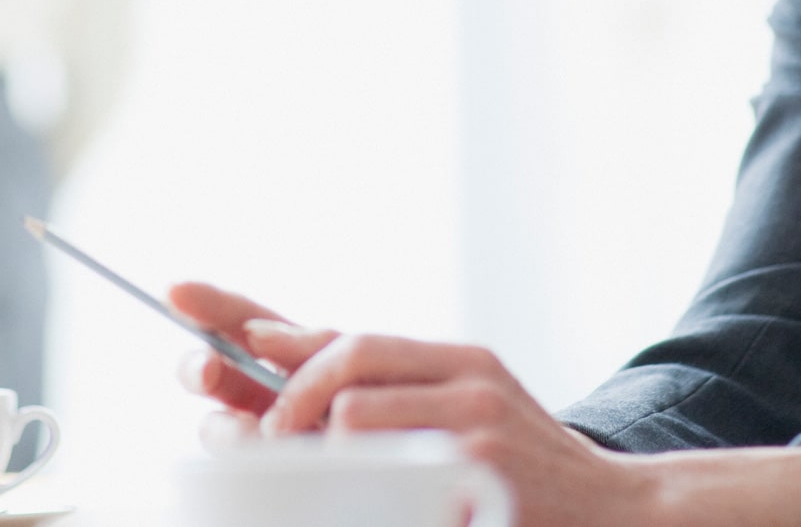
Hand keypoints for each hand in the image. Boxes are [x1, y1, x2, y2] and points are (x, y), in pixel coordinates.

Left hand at [169, 282, 800, 526]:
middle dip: (266, 380)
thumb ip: (357, 410)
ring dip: (304, 432)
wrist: (623, 514)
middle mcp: (458, 370)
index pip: (329, 325)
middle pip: (338, 350)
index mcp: (437, 361)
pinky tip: (347, 478)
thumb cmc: (517, 482)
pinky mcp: (483, 455)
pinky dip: (351, 464)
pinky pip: (387, 451)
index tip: (177, 295)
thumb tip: (244, 405)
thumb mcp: (437, 432)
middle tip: (215, 407)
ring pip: (353, 400)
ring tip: (286, 462)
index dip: (248, 310)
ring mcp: (474, 410)